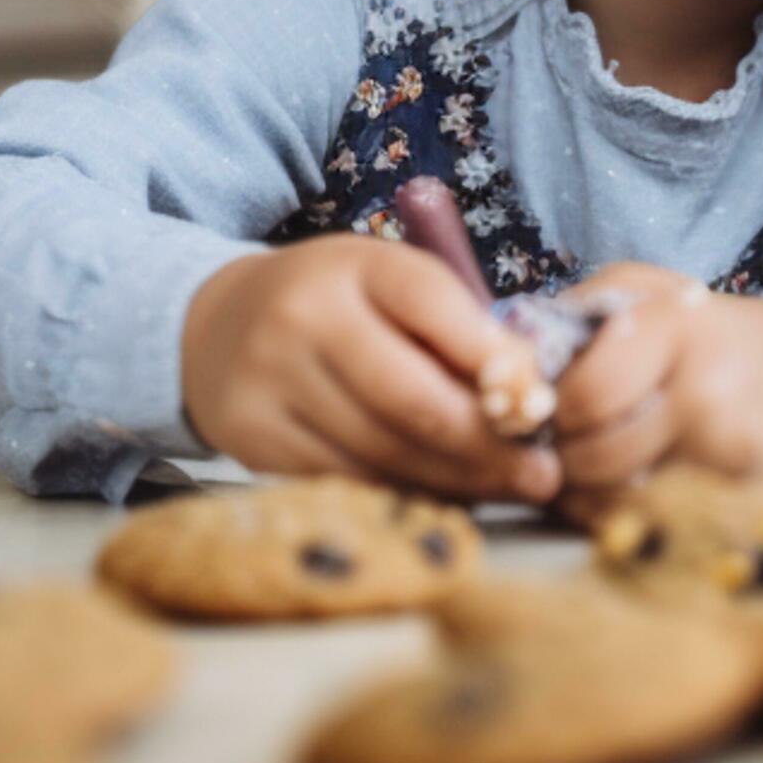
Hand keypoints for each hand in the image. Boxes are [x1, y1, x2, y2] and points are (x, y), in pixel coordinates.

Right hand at [179, 238, 561, 502]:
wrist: (219, 325)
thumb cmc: (338, 305)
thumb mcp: (391, 285)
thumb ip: (456, 327)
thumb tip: (529, 396)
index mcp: (356, 265)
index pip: (437, 305)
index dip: (500, 363)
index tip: (543, 406)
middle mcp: (304, 317)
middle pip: (412, 398)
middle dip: (486, 445)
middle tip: (539, 475)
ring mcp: (270, 380)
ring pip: (382, 451)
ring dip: (453, 481)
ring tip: (502, 491)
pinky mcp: (250, 438)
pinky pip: (345, 480)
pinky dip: (402, 494)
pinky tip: (441, 497)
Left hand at [544, 263, 762, 501]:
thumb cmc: (708, 329)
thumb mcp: (647, 290)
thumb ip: (576, 312)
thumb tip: (509, 362)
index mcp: (677, 329)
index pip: (585, 395)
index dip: (553, 410)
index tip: (551, 407)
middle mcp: (707, 393)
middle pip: (595, 457)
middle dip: (560, 458)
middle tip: (555, 447)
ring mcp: (727, 453)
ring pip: (617, 500)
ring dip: (583, 495)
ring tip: (579, 470)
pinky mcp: (740, 496)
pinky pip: (653, 520)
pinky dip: (622, 513)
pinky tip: (619, 488)